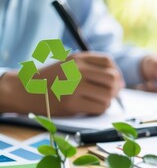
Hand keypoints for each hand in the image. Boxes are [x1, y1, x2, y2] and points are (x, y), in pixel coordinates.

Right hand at [0, 52, 123, 115]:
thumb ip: (92, 67)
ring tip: (99, 101)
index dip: (116, 73)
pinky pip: (99, 107)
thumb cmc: (52, 78)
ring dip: (108, 100)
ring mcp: (74, 87)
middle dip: (115, 88)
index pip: (108, 62)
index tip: (114, 82)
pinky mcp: (72, 104)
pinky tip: (92, 107)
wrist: (25, 90)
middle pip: (112, 79)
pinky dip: (100, 109)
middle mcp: (77, 70)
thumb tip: (120, 82)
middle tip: (110, 94)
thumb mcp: (70, 64)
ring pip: (108, 95)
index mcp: (78, 58)